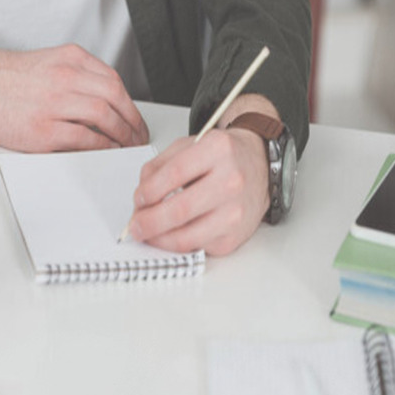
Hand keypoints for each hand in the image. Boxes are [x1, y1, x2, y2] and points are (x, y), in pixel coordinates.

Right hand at [0, 31, 148, 151]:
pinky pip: (84, 139)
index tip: (136, 119)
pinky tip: (107, 150)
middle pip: (114, 99)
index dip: (131, 104)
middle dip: (132, 122)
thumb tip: (109, 101)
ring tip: (127, 146)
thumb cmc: (10, 78)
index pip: (114, 81)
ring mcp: (54, 103)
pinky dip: (102, 146)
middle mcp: (65, 77)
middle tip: (138, 136)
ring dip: (121, 135)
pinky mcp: (44, 129)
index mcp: (70, 59)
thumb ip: (80, 75)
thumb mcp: (51, 62)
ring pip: (103, 117)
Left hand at [128, 124, 269, 256]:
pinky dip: (178, 245)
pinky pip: (198, 248)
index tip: (138, 200)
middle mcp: (231, 180)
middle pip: (180, 210)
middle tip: (135, 226)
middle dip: (149, 222)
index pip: (174, 174)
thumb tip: (140, 199)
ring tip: (148, 235)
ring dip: (160, 239)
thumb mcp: (190, 146)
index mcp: (218, 150)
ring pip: (187, 237)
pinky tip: (171, 236)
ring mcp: (236, 211)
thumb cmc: (223, 158)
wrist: (259, 167)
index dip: (148, 191)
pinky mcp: (236, 236)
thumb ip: (160, 167)